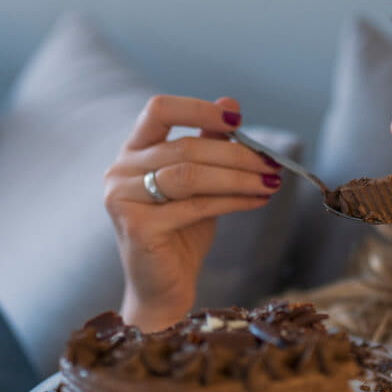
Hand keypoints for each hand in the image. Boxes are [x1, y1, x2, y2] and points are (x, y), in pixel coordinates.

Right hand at [103, 95, 281, 330]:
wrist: (163, 287)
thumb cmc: (181, 232)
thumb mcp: (199, 183)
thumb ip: (209, 144)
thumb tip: (231, 104)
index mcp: (133, 152)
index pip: (158, 110)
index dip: (198, 109)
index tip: (236, 121)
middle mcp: (120, 171)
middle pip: (184, 147)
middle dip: (235, 155)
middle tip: (271, 164)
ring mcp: (122, 198)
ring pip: (190, 175)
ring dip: (238, 177)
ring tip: (270, 183)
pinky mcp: (137, 226)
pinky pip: (195, 206)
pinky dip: (233, 201)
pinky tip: (257, 201)